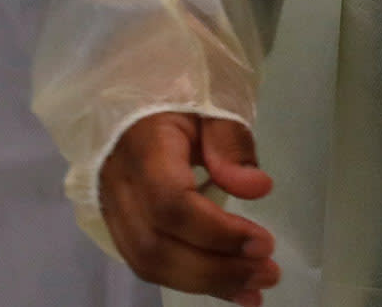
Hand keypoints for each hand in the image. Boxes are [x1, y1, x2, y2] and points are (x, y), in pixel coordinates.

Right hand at [98, 113, 279, 304]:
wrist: (134, 102)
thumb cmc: (179, 95)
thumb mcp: (212, 102)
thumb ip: (231, 144)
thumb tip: (256, 189)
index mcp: (142, 149)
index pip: (171, 204)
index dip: (217, 232)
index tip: (263, 242)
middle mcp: (118, 187)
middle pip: (156, 246)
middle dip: (215, 269)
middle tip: (268, 274)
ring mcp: (113, 210)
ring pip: (148, 262)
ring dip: (205, 283)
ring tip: (255, 289)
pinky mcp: (120, 225)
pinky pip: (148, 262)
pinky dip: (191, 279)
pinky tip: (230, 287)